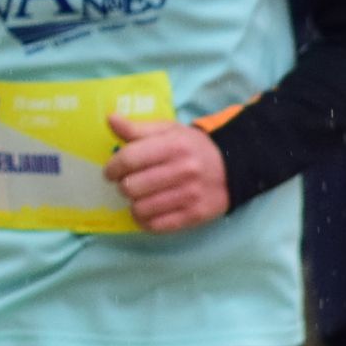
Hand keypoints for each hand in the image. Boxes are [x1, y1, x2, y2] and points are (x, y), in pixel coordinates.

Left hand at [104, 114, 230, 232]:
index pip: (129, 159)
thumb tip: (110, 119)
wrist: (234, 167)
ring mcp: (190, 195)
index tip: (111, 172)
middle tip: (128, 184)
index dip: (112, 167)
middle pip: (132, 187)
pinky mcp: (195, 215)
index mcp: (174, 146)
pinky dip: (145, 221)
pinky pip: (156, 226)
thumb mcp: (169, 131)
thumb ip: (137, 128)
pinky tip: (147, 212)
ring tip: (139, 198)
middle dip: (123, 186)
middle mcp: (183, 170)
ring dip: (133, 205)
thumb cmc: (193, 147)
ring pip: (141, 209)